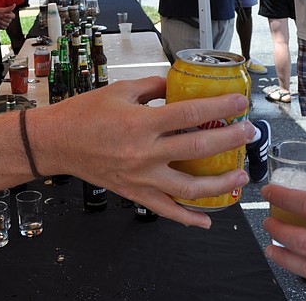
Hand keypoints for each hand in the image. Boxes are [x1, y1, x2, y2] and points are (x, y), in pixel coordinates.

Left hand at [0, 5, 15, 29]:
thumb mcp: (2, 10)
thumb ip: (9, 8)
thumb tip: (15, 4)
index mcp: (9, 14)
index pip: (13, 16)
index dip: (8, 16)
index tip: (2, 14)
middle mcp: (8, 19)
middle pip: (9, 21)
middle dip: (2, 18)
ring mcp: (5, 23)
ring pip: (7, 24)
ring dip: (0, 21)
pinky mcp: (2, 27)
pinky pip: (4, 28)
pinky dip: (0, 25)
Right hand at [32, 78, 253, 228]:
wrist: (56, 142)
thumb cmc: (84, 114)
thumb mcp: (120, 90)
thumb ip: (153, 88)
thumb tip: (179, 86)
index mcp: (141, 122)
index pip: (191, 113)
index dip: (220, 107)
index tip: (240, 102)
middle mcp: (144, 152)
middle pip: (199, 147)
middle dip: (230, 139)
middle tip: (248, 132)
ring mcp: (141, 177)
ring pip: (191, 186)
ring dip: (221, 182)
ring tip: (239, 174)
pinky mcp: (135, 192)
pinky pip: (166, 210)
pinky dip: (188, 219)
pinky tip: (207, 220)